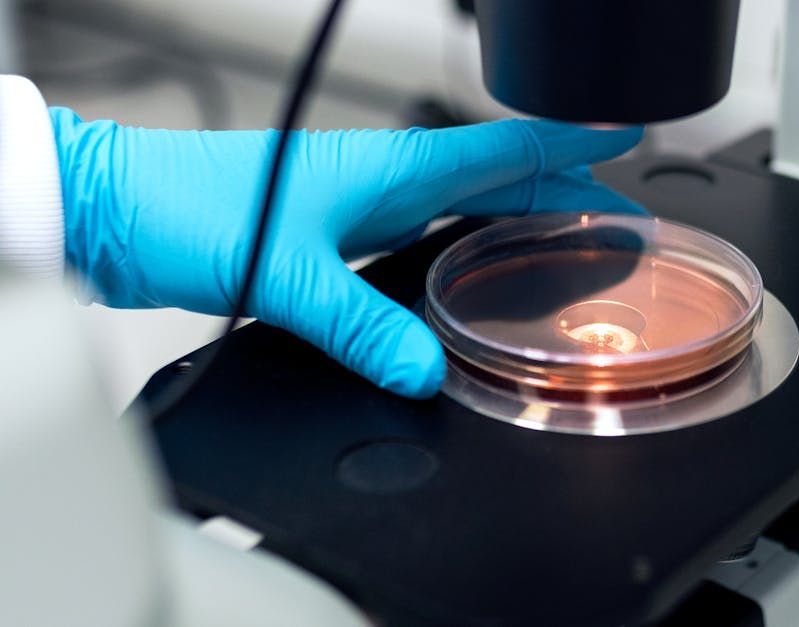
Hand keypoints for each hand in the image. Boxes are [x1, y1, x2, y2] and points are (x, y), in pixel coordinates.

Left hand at [50, 109, 643, 397]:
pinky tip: (475, 276)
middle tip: (620, 212)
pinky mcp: (339, 236)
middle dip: (566, 188)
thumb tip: (423, 372)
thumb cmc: (182, 207)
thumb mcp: (283, 271)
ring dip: (522, 217)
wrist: (113, 212)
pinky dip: (468, 249)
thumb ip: (357, 325)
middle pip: (500, 177)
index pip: (503, 146)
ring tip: (569, 240)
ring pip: (467, 206)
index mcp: (390, 169)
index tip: (623, 135)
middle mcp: (385, 181)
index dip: (569, 141)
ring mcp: (364, 206)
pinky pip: (429, 236)